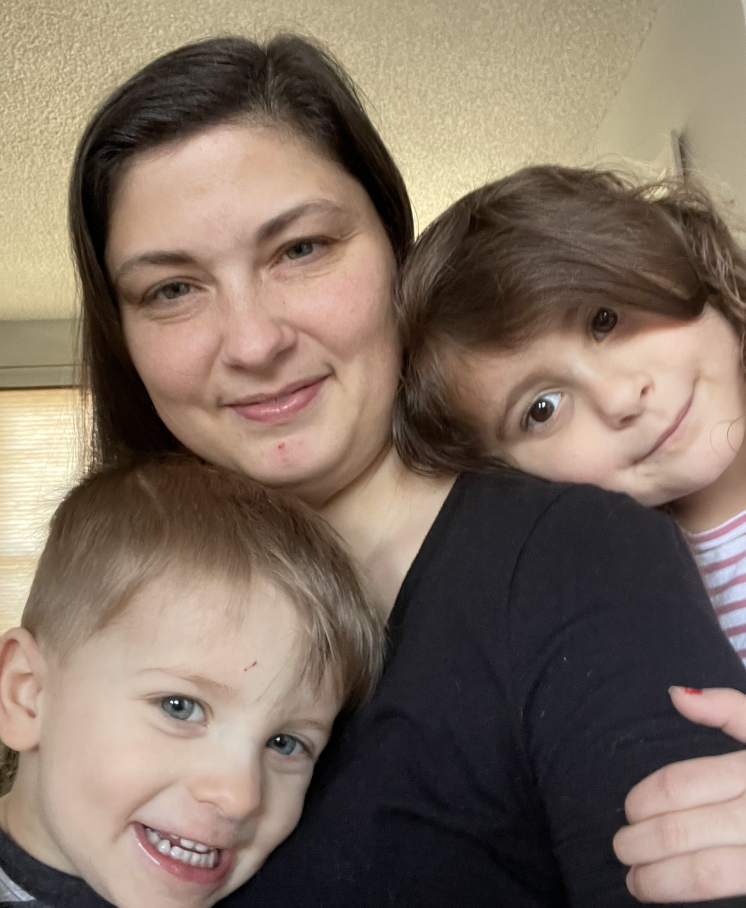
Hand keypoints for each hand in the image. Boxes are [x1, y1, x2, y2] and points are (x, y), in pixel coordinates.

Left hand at [613, 686, 745, 901]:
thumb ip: (729, 709)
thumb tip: (676, 695)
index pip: (680, 785)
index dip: (645, 800)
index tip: (629, 811)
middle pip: (683, 829)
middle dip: (641, 842)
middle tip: (620, 847)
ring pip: (707, 872)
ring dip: (661, 880)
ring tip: (635, 882)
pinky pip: (732, 889)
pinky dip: (697, 896)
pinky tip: (676, 896)